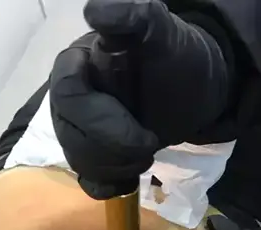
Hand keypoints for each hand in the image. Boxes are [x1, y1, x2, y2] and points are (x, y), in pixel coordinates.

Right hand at [50, 0, 229, 198]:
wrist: (193, 92)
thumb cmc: (177, 60)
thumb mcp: (161, 32)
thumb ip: (131, 16)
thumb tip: (94, 12)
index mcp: (75, 67)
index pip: (69, 98)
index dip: (103, 121)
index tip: (142, 130)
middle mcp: (67, 101)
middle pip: (73, 137)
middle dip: (117, 147)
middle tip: (151, 142)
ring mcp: (77, 131)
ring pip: (81, 161)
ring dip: (119, 166)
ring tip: (147, 151)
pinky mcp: (92, 157)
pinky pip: (89, 180)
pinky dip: (111, 182)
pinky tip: (131, 175)